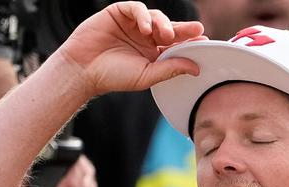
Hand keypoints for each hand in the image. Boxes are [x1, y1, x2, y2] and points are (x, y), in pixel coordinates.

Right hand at [59, 1, 205, 95]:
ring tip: (166, 35)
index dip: (190, 42)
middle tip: (197, 30)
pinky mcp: (119, 13)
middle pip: (170, 29)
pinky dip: (143, 15)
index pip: (176, 45)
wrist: (83, 70)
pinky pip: (136, 8)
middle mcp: (145, 38)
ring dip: (163, 24)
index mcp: (153, 53)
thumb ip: (170, 69)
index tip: (204, 42)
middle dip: (184, 29)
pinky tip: (146, 28)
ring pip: (156, 16)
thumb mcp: (147, 75)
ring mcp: (133, 24)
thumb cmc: (113, 76)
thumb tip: (196, 68)